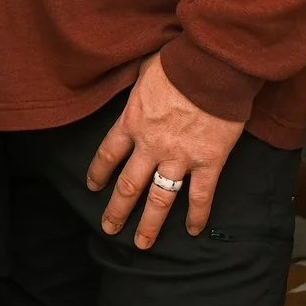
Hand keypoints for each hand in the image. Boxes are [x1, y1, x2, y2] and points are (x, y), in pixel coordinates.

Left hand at [87, 53, 243, 248]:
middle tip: (109, 228)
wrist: (212, 66)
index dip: (98, 172)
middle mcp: (151, 145)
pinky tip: (193, 231)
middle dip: (117, 210)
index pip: (108, 154)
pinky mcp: (208, 162)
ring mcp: (179, 157)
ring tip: (142, 243)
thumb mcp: (146, 68)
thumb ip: (138, 82)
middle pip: (128, 185)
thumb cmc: (179, 61)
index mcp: (132, 122)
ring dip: (150, 224)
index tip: (93, 186)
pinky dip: (197, 216)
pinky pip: (200, 196)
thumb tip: (135, 77)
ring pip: (159, 199)